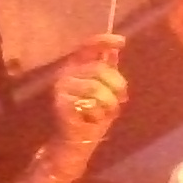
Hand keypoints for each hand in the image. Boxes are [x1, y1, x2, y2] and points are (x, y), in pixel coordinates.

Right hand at [49, 38, 126, 154]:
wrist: (75, 141)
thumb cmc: (91, 115)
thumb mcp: (105, 90)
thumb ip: (108, 70)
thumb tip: (115, 49)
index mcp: (76, 66)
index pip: (88, 46)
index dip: (104, 41)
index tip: (122, 42)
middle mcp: (66, 72)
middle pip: (100, 69)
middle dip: (117, 86)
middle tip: (121, 99)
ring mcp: (61, 87)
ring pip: (97, 88)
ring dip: (110, 104)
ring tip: (107, 112)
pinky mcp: (61, 103)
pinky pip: (90, 105)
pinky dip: (99, 115)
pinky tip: (92, 119)